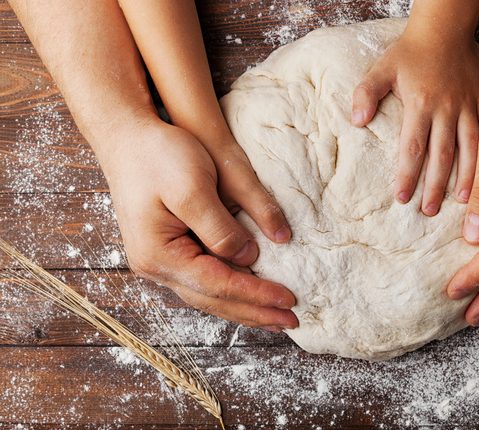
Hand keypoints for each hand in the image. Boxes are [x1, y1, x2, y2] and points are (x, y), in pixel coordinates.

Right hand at [100, 119, 298, 330]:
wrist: (126, 138)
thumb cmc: (157, 156)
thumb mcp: (192, 187)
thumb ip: (220, 227)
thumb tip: (249, 258)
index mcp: (160, 254)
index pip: (218, 285)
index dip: (256, 294)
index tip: (289, 298)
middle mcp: (157, 266)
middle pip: (213, 300)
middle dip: (254, 312)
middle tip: (292, 321)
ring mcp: (161, 261)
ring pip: (209, 296)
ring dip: (244, 307)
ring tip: (276, 317)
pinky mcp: (170, 250)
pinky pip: (206, 280)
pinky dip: (231, 290)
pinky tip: (250, 294)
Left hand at [351, 29, 478, 215]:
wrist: (445, 28)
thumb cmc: (410, 52)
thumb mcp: (382, 68)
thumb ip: (366, 93)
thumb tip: (356, 121)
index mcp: (420, 104)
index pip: (412, 147)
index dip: (407, 174)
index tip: (402, 198)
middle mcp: (447, 109)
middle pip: (441, 155)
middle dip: (435, 185)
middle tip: (428, 211)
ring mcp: (469, 106)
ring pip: (470, 148)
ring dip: (467, 177)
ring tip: (464, 204)